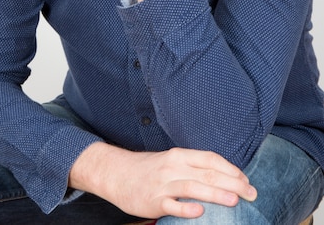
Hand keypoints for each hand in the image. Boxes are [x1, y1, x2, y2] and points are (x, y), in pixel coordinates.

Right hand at [69, 142, 256, 219]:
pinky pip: (171, 205)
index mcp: (179, 155)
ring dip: (215, 193)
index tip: (246, 180)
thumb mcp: (171, 161)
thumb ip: (192, 167)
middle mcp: (173, 166)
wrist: (117, 173)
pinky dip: (186, 208)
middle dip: (232, 183)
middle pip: (207, 173)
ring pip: (193, 187)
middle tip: (251, 193)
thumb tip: (222, 177)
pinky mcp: (153, 201)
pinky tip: (199, 211)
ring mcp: (163, 184)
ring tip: (234, 200)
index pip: (210, 159)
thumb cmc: (148, 169)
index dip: (231, 168)